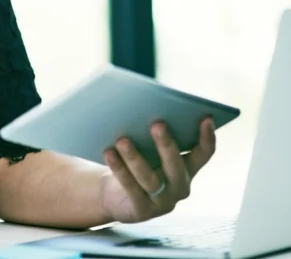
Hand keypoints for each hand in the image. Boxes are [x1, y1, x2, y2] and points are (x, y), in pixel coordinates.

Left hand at [99, 117, 216, 223]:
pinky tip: (109, 153)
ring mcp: (162, 202)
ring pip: (150, 178)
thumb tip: (144, 105)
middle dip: (167, 145)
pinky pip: (131, 188)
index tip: (206, 118)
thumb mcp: (149, 151)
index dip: (207, 138)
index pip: (203, 154)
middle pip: (176, 166)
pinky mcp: (142, 210)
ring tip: (123, 140)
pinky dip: (120, 170)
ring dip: (136, 158)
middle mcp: (179, 187)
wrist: (115, 196)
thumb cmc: (136, 165)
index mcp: (186, 169)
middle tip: (157, 124)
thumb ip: (153, 136)